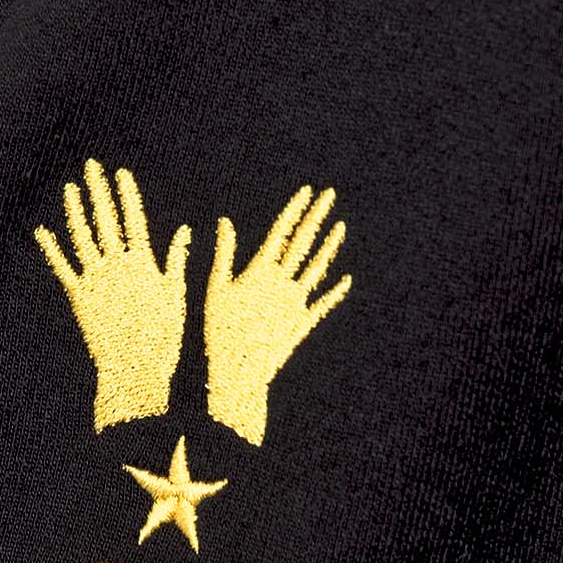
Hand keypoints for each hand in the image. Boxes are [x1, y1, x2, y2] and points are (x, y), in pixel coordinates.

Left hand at [34, 159, 191, 429]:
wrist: (134, 368)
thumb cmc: (161, 335)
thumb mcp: (175, 295)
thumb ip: (176, 260)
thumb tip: (184, 230)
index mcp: (141, 262)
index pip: (133, 219)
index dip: (126, 194)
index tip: (120, 173)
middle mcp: (116, 265)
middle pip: (105, 219)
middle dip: (98, 190)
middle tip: (91, 166)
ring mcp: (95, 279)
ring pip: (82, 236)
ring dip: (75, 211)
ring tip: (71, 189)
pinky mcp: (77, 296)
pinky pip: (61, 267)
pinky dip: (51, 248)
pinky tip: (42, 231)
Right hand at [204, 185, 350, 445]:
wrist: (239, 372)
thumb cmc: (220, 330)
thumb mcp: (216, 288)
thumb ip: (224, 253)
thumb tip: (225, 221)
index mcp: (261, 271)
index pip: (283, 231)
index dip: (295, 209)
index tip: (307, 190)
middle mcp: (284, 283)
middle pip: (304, 242)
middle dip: (317, 216)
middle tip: (329, 195)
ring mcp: (297, 303)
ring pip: (318, 267)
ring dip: (330, 246)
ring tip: (340, 226)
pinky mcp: (303, 322)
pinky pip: (323, 302)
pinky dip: (334, 290)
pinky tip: (345, 279)